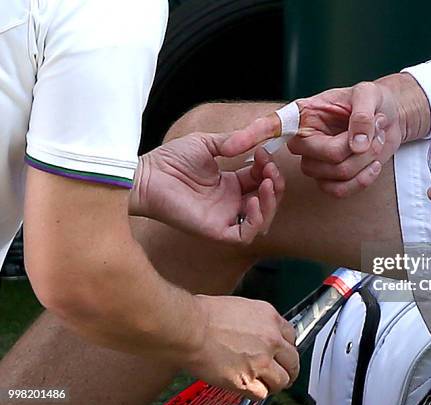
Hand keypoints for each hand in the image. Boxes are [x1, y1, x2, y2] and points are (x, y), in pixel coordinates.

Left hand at [130, 132, 284, 243]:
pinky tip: (252, 201)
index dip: (267, 168)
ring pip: (261, 220)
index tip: (263, 153)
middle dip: (275, 184)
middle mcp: (230, 203)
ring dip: (271, 202)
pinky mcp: (216, 231)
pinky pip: (245, 234)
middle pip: (266, 201)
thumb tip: (257, 138)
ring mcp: (224, 218)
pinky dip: (256, 220)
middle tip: (270, 169)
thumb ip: (233, 141)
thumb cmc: (171, 160)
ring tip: (267, 182)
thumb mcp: (207, 143)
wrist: (149, 174)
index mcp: (229, 184)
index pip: (260, 181)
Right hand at [188, 295, 298, 399]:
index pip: (292, 336)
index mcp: (269, 317)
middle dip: (288, 368)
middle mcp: (270, 339)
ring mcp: (261, 361)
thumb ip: (254, 321)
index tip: (283, 353)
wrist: (190, 328)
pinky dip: (257, 392)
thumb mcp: (239, 306)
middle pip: (292, 360)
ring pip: (282, 380)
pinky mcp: (247, 380)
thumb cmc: (204, 314)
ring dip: (275, 383)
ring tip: (267, 383)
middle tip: (282, 372)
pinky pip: (262, 393)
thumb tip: (254, 331)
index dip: (286, 347)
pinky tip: (250, 388)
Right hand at [221, 73, 429, 196]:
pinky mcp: (331, 177)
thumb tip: (356, 143)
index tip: (229, 147)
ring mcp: (317, 161)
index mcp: (304, 114)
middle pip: (314, 158)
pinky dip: (360, 181)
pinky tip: (372, 165)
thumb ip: (361, 116)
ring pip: (329, 176)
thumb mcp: (370, 95)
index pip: (271, 125)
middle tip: (371, 129)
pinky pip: (338, 191)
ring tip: (374, 141)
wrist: (390, 119)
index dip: (249, 136)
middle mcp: (305, 139)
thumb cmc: (375, 100)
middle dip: (349, 148)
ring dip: (360, 163)